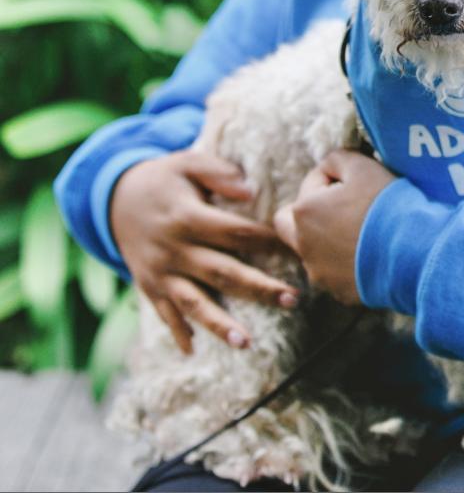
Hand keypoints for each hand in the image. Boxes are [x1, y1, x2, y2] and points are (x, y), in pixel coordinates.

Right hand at [109, 149, 300, 354]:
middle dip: (259, 288)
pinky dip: (178, 332)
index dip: (267, 241)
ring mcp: (160, 272)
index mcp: (187, 218)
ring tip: (246, 343)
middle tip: (292, 299)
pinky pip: (165, 314)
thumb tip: (251, 191)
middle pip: (222, 272)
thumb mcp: (189, 163)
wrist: (115, 198)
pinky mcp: (149, 287)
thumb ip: (220, 174)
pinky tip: (193, 351)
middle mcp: (173, 249)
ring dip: (220, 324)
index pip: (235, 232)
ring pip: (194, 302)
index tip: (297, 249)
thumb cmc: (166, 178)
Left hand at [273, 150, 395, 304]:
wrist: (413, 253)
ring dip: (330, 240)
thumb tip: (329, 165)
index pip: (313, 182)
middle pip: (292, 224)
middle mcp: (303, 246)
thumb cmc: (385, 205)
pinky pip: (337, 273)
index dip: (336, 176)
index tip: (359, 180)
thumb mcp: (362, 166)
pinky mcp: (339, 293)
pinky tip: (372, 255)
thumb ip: (337, 158)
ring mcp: (320, 273)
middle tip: (340, 208)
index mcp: (303, 211)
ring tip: (363, 233)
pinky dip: (348, 263)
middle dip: (311, 213)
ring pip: (314, 251)